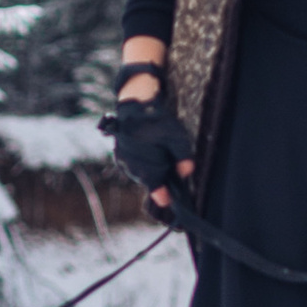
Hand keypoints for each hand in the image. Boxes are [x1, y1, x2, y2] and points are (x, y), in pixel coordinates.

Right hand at [105, 91, 195, 207]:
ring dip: (151, 168)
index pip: (155, 189)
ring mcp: (123, 162)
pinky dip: (143, 163)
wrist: (135, 105)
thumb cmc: (156, 121)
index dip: (163, 196)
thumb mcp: (176, 137)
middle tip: (168, 161)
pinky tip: (148, 151)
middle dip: (160, 176)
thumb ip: (182, 156)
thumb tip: (186, 172)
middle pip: (150, 180)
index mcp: (145, 166)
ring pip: (141, 173)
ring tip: (157, 152)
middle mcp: (131, 167)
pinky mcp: (120, 156)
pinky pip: (134, 166)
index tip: (168, 201)